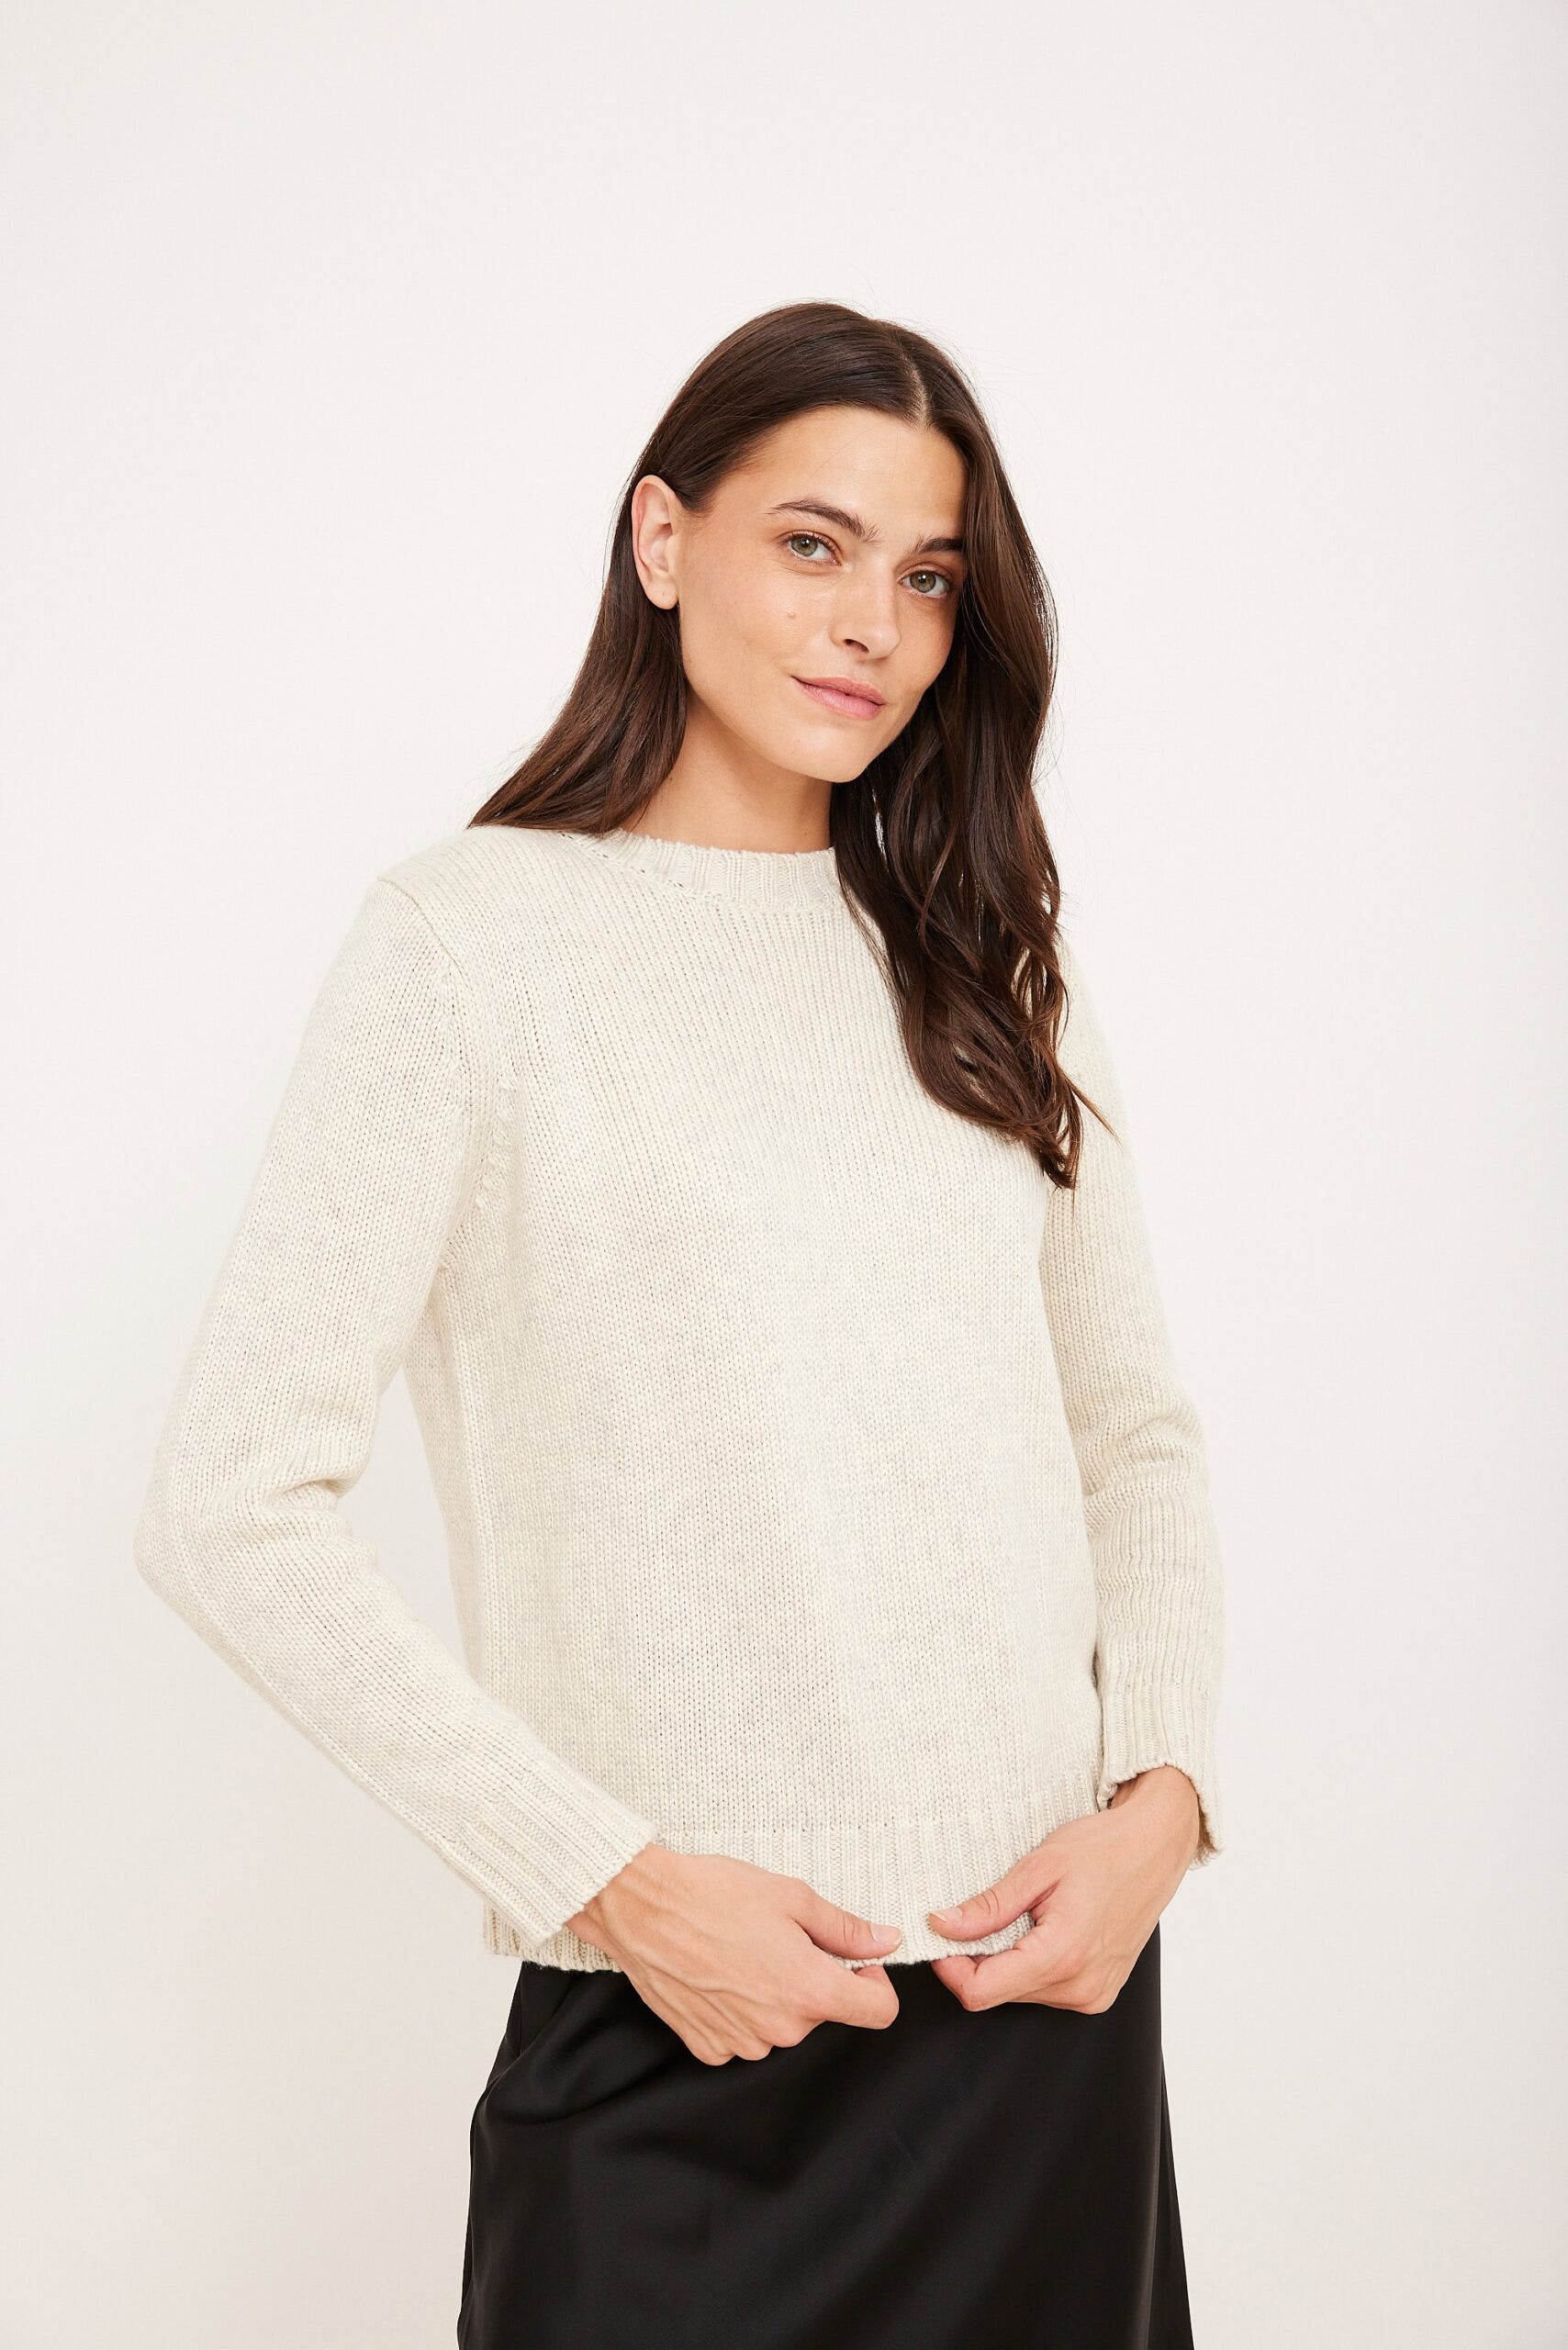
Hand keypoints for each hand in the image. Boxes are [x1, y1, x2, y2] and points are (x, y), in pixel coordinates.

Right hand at [567, 1843, 904, 2063]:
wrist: (642, 1909)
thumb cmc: (714, 1895)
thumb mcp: (793, 1897)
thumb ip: (846, 1928)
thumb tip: (886, 1941)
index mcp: (810, 1991)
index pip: (878, 2012)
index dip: (874, 1981)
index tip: (854, 1960)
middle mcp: (781, 2030)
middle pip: (823, 2011)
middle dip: (812, 1978)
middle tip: (778, 1938)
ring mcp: (742, 2044)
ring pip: (782, 2024)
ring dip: (774, 1996)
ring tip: (741, 1951)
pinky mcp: (708, 2048)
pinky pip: (743, 2034)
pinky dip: (739, 2010)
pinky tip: (718, 1974)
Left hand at [924, 1767, 1200, 2012]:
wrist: (1155, 1847)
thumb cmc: (1103, 1849)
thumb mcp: (1037, 1868)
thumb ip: (988, 1906)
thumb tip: (942, 1925)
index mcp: (1062, 1955)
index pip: (980, 1992)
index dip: (950, 1967)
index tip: (941, 1934)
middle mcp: (1080, 1987)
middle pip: (997, 1994)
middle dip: (976, 1959)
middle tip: (978, 1915)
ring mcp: (1093, 1994)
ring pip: (1019, 1994)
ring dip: (1005, 1962)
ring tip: (1022, 1916)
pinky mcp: (1099, 1993)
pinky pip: (1047, 1991)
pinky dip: (1031, 1965)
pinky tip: (1042, 1930)